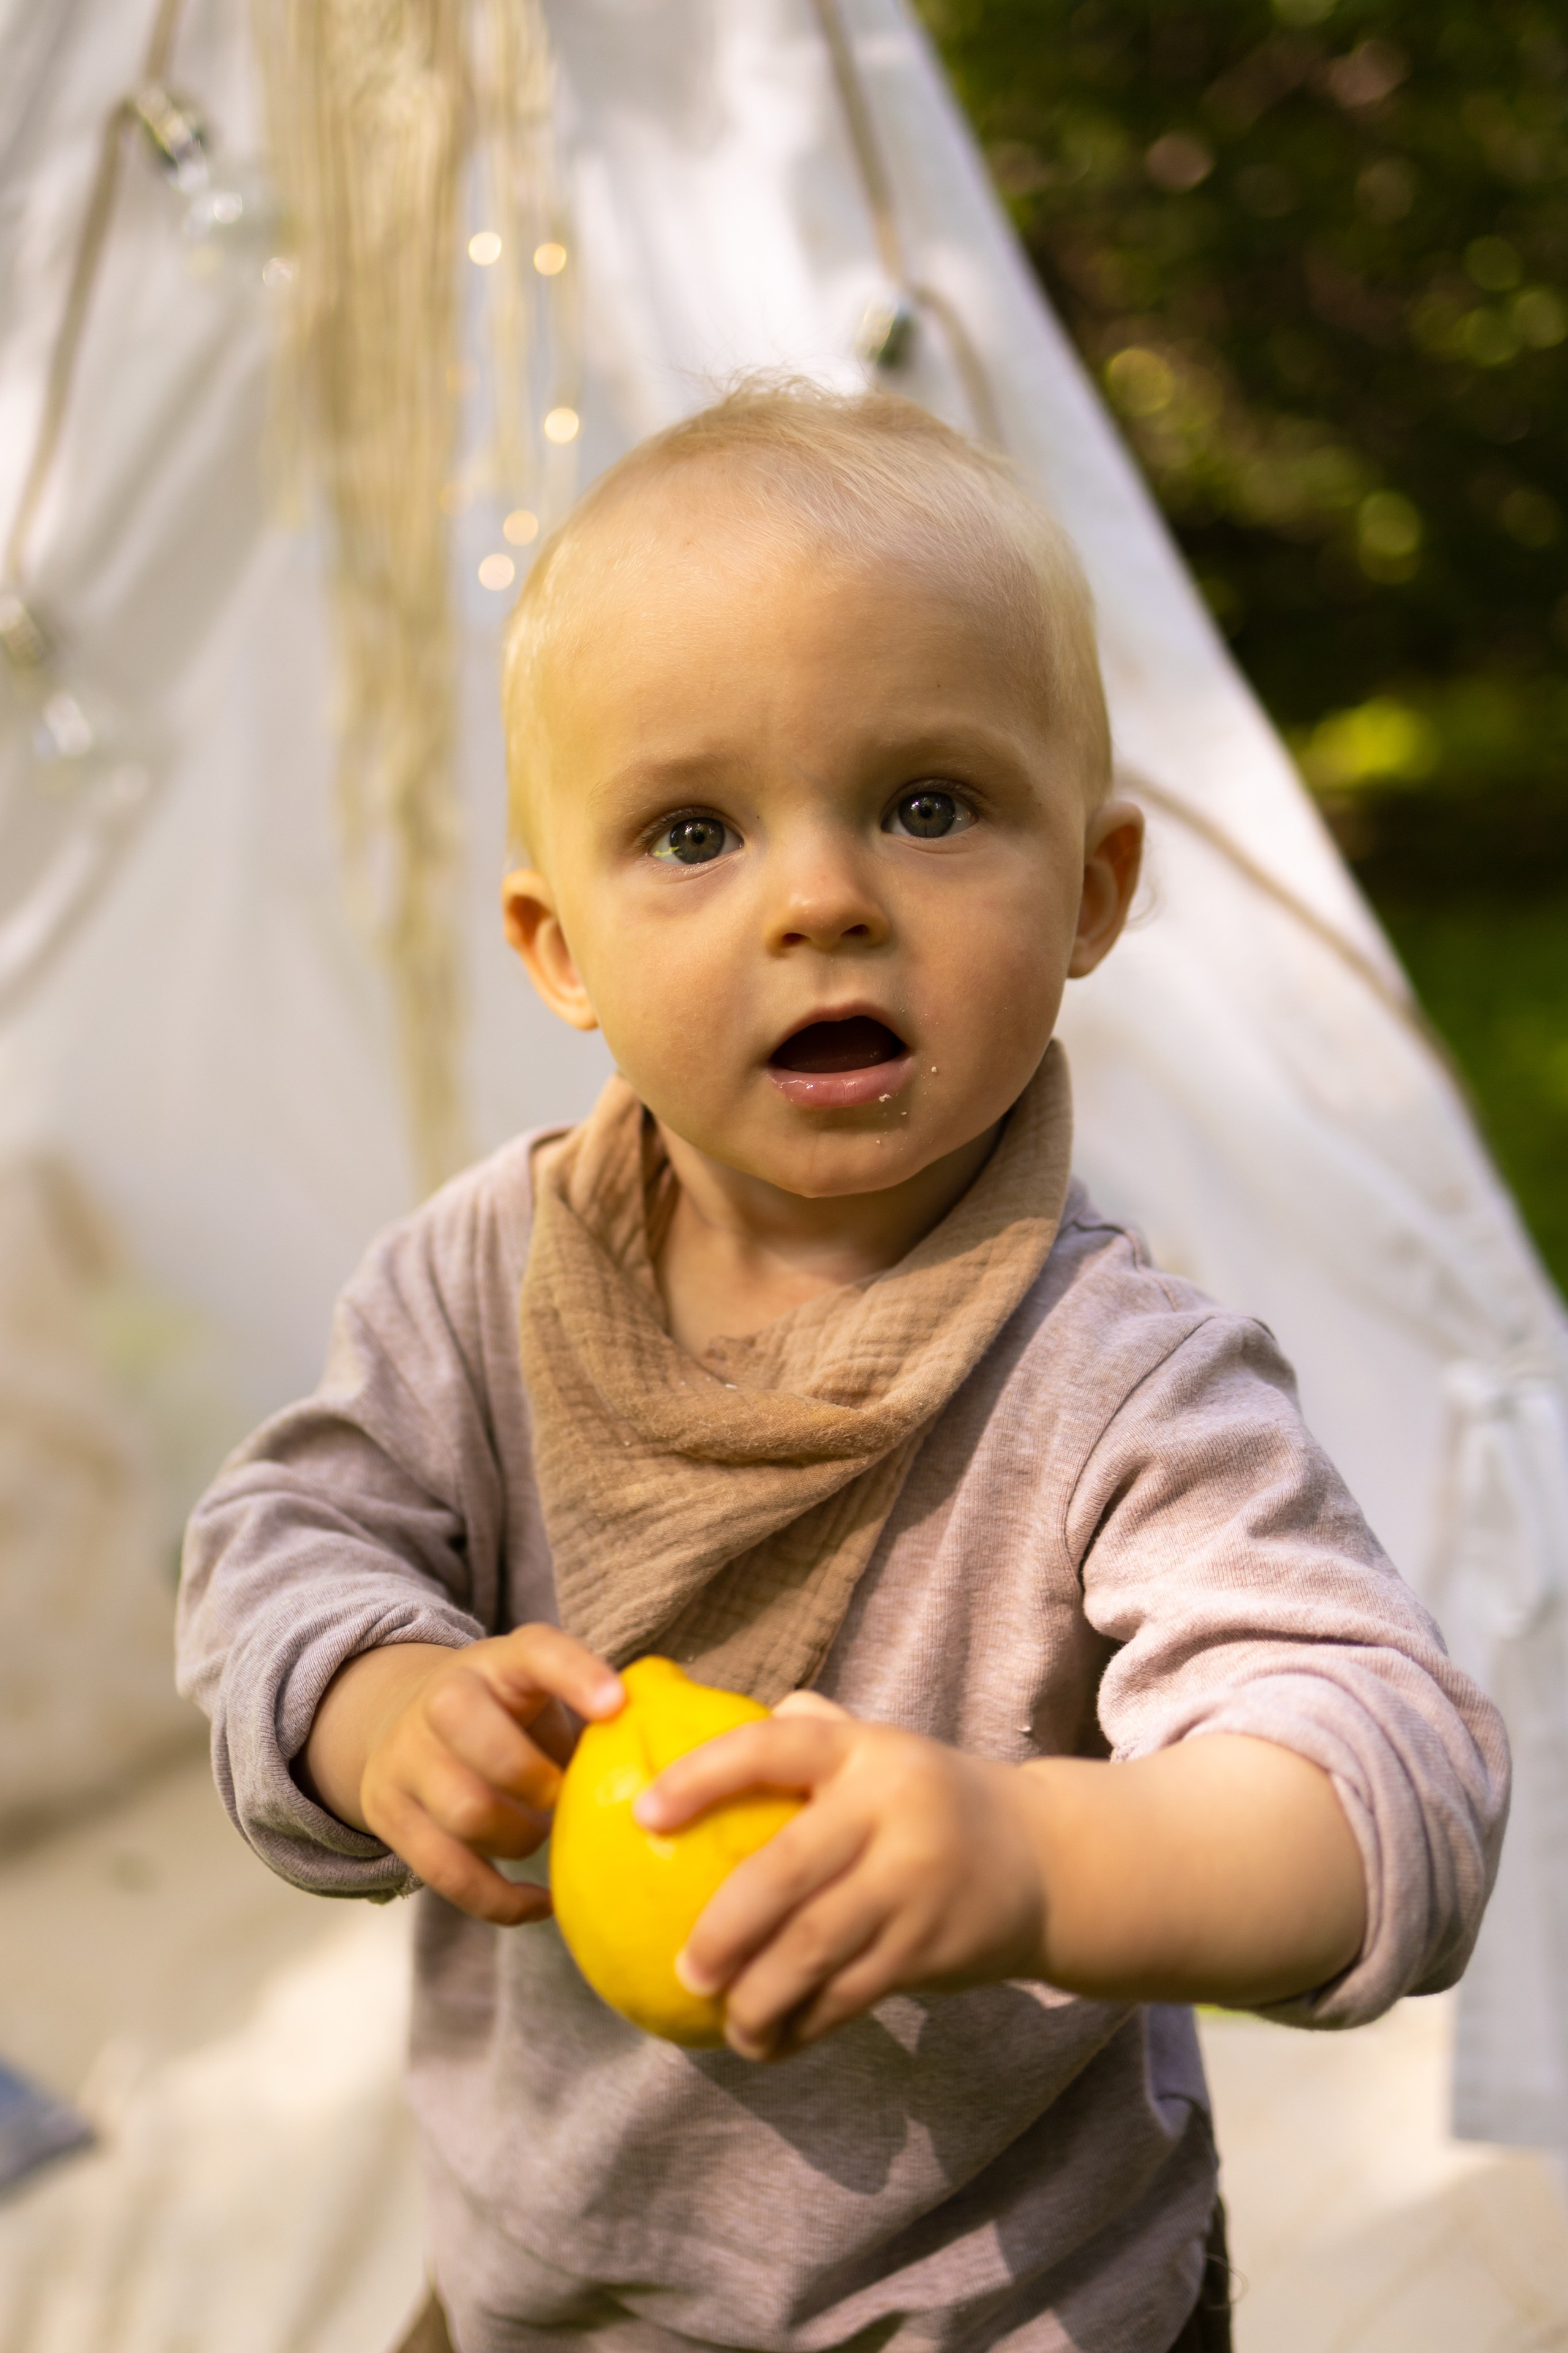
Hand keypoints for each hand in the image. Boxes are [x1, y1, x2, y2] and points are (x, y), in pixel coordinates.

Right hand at [302, 1625, 623, 1925]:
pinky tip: (539, 1903)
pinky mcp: (388, 1812)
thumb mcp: (539, 1692)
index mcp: (498, 1661)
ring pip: (464, 1809)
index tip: (617, 1705)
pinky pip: (445, 1871)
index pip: (536, 1650)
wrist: (401, 1719)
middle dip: (533, 1777)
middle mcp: (443, 1697)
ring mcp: (407, 1755)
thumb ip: (591, 1715)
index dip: (576, 1674)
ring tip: (545, 1838)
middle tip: (564, 1798)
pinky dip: (499, 1899)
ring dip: (520, 1837)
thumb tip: (671, 1766)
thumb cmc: (505, 1715)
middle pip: (476, 1732)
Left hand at [634, 1693, 1046, 2060]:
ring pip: (817, 1947)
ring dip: (760, 1996)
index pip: (775, 1747)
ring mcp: (914, 1882)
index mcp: (867, 1750)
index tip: (645, 1813)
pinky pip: (852, 1994)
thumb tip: (699, 1716)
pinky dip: (805, 2023)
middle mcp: (891, 1809)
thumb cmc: (932, 1801)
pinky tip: (772, 2040)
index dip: (704, 1775)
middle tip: (685, 1969)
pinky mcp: (931, 1947)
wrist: (1046, 1860)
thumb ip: (811, 1731)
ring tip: (725, 2020)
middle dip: (724, 1928)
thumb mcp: (883, 1751)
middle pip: (786, 1871)